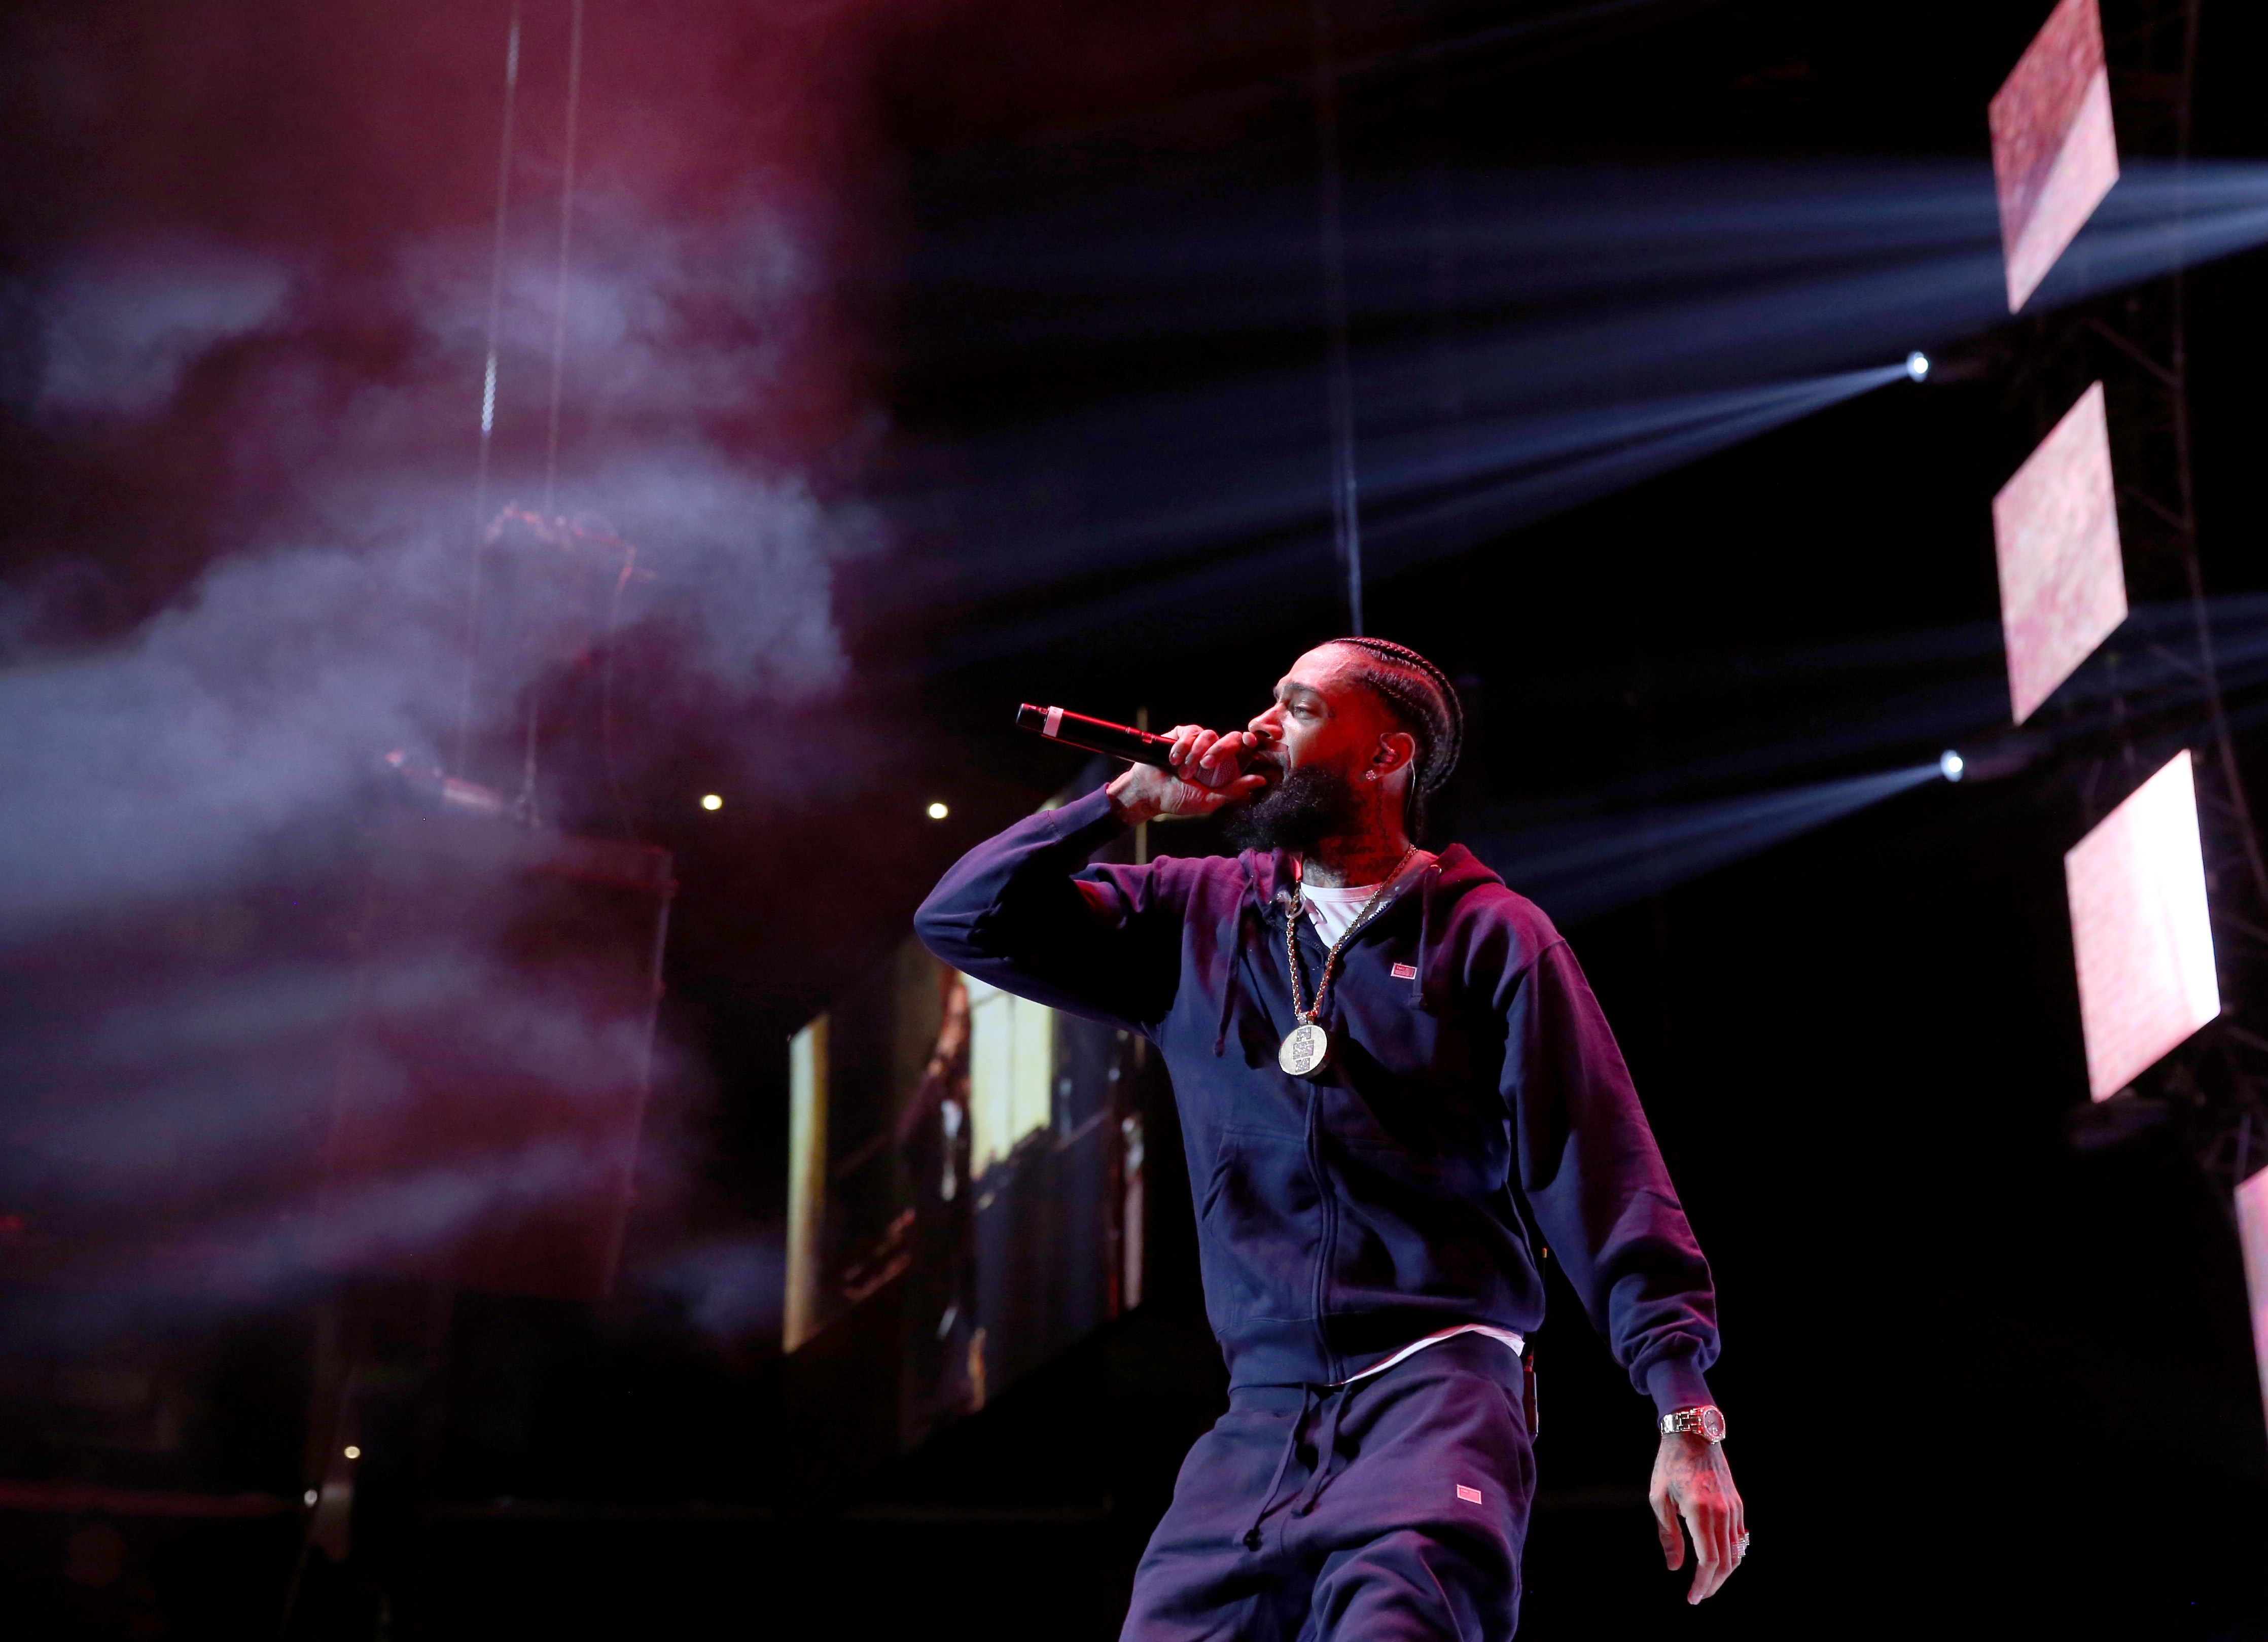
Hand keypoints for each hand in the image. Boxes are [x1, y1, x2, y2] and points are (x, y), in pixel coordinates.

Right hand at [1107, 725, 1268, 823]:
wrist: (1149, 792)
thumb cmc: (1179, 799)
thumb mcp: (1210, 800)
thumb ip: (1235, 790)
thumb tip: (1261, 780)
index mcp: (1225, 769)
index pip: (1245, 750)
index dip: (1251, 742)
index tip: (1250, 740)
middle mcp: (1214, 753)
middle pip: (1230, 738)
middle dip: (1219, 750)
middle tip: (1205, 766)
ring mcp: (1198, 742)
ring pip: (1209, 735)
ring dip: (1196, 754)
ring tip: (1183, 772)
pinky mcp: (1181, 734)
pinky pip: (1190, 731)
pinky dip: (1182, 746)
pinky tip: (1173, 760)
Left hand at [1649, 1431, 1746, 1604]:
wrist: (1693, 1434)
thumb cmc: (1670, 1465)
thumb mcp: (1659, 1499)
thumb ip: (1669, 1535)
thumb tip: (1675, 1567)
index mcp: (1700, 1511)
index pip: (1708, 1560)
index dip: (1702, 1584)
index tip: (1692, 1598)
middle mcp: (1722, 1512)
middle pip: (1726, 1562)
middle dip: (1713, 1585)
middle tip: (1699, 1596)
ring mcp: (1734, 1508)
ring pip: (1736, 1552)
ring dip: (1724, 1573)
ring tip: (1708, 1583)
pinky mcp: (1737, 1504)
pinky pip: (1740, 1537)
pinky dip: (1732, 1555)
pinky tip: (1719, 1562)